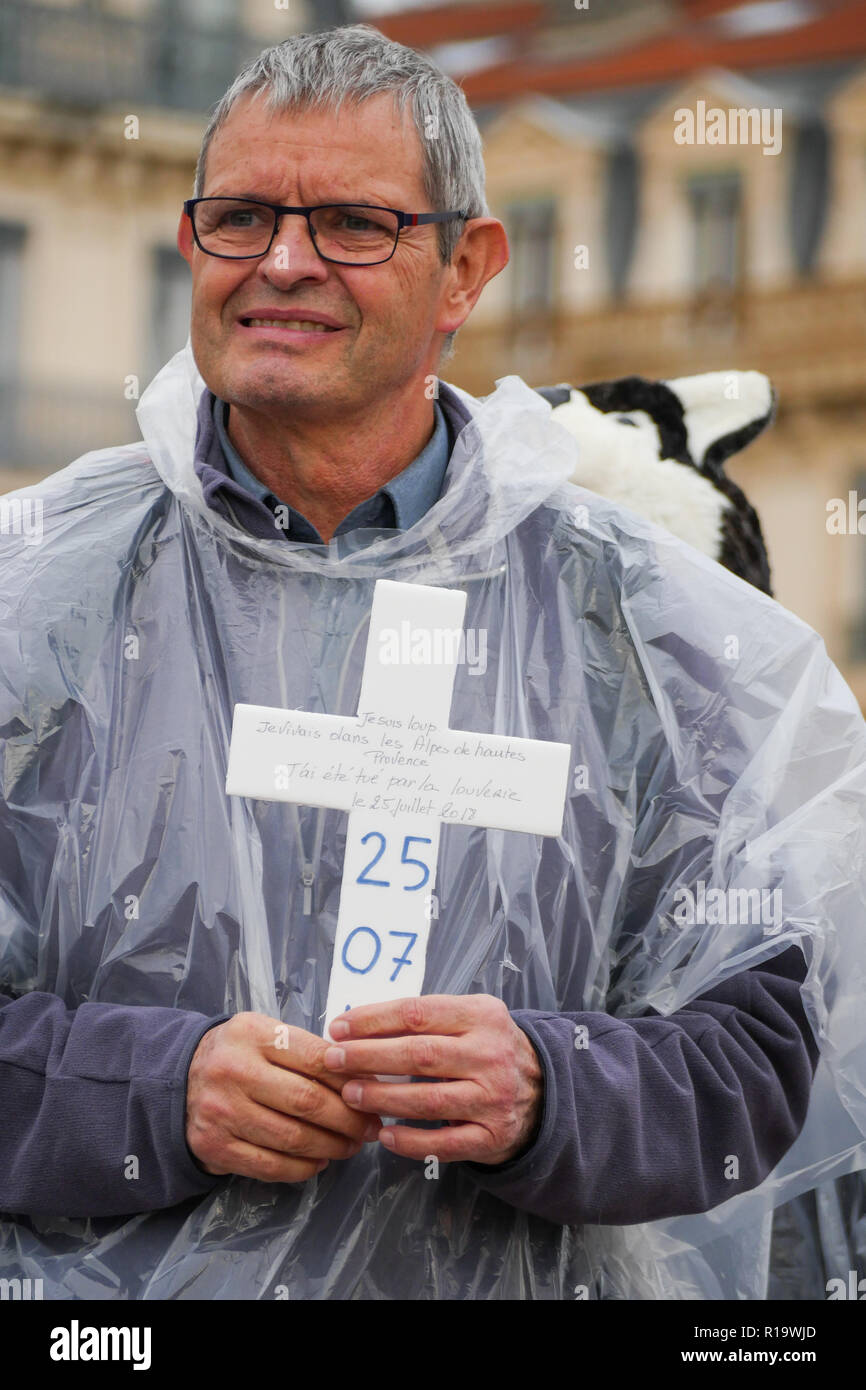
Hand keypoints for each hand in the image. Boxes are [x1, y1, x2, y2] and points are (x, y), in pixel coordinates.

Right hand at [186, 1012, 381, 1182]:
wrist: (178, 1079)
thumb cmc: (238, 1054)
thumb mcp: (266, 1034)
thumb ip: (307, 1051)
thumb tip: (362, 1079)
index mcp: (253, 1034)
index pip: (315, 1059)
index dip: (351, 1081)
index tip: (373, 1094)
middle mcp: (234, 1071)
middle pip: (307, 1102)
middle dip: (348, 1120)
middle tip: (370, 1128)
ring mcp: (222, 1112)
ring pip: (293, 1138)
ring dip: (332, 1147)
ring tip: (350, 1146)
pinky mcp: (215, 1147)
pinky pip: (271, 1166)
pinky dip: (303, 1168)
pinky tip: (319, 1161)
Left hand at [324, 995, 543, 1164]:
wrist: (544, 1090)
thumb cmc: (488, 1048)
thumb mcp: (470, 1018)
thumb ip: (427, 1018)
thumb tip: (360, 1024)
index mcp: (482, 1016)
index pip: (417, 1013)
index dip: (373, 1021)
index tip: (339, 1028)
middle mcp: (490, 1056)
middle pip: (418, 1055)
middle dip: (368, 1057)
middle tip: (333, 1060)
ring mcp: (493, 1099)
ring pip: (427, 1101)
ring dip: (382, 1098)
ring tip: (350, 1094)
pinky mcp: (492, 1137)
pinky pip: (444, 1143)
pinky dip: (410, 1141)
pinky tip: (385, 1135)